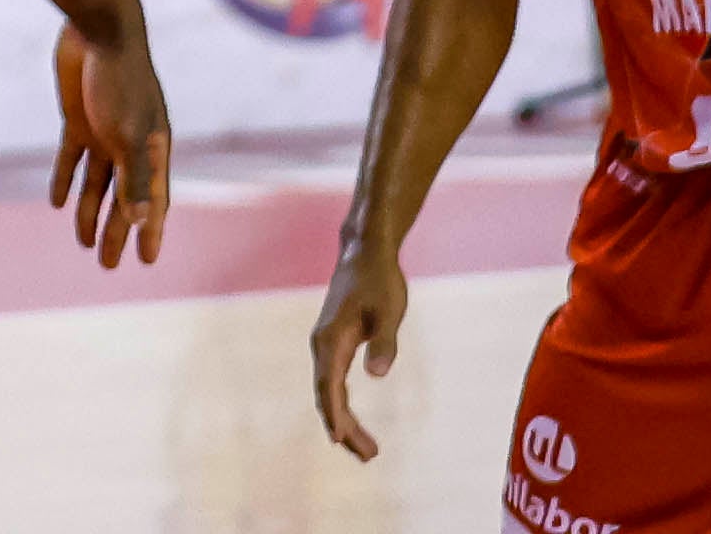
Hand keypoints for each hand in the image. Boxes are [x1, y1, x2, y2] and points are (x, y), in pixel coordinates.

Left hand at [52, 12, 168, 268]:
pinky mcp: (77, 119)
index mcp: (154, 149)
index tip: (146, 261)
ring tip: (83, 242)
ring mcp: (103, 132)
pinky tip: (55, 201)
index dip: (150, 231)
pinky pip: (71, 157)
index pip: (154, 201)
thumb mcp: (128, 133)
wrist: (97, 29)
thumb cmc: (122, 80)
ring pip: (97, 182)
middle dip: (117, 231)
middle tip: (108, 265)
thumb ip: (134, 176)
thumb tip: (142, 220)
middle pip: (124, 197)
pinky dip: (64, 178)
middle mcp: (131, 145)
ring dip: (90, 211)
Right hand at [308, 238, 404, 458]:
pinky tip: (353, 420)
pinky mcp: (334, 343)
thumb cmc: (379, 282)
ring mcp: (326, 345)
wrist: (364, 254)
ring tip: (367, 450)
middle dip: (345, 428)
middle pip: (327, 395)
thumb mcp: (388, 313)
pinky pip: (334, 382)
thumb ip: (384, 344)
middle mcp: (322, 345)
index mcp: (331, 340)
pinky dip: (342, 404)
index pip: (329, 385)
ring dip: (344, 421)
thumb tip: (377, 375)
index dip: (334, 414)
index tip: (340, 441)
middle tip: (370, 456)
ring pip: (329, 391)